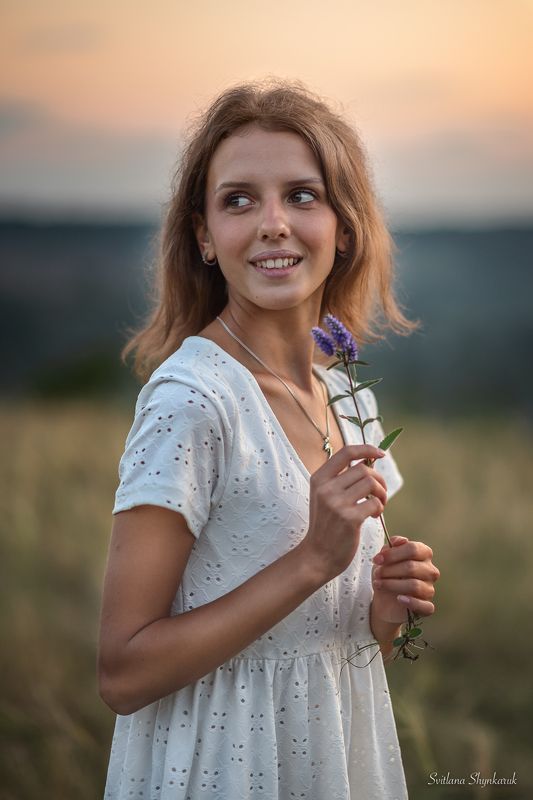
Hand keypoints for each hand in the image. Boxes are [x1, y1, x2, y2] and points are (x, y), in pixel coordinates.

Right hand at [300, 444, 387, 583]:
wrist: (317, 556)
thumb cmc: (326, 525)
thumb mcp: (325, 497)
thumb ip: (341, 479)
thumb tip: (369, 460)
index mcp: (319, 479)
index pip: (346, 452)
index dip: (366, 449)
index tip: (380, 453)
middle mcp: (325, 488)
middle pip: (363, 468)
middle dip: (379, 479)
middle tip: (380, 493)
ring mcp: (336, 503)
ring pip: (371, 483)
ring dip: (382, 493)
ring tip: (379, 504)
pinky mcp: (349, 519)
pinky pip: (374, 503)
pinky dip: (379, 508)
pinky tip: (373, 516)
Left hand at [371, 536, 439, 623]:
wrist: (384, 598)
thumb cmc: (387, 573)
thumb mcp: (385, 557)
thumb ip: (392, 546)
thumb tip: (400, 541)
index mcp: (423, 554)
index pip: (413, 549)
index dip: (393, 554)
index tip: (377, 559)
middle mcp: (430, 570)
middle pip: (411, 567)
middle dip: (389, 570)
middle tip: (377, 573)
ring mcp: (429, 589)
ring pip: (414, 586)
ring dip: (392, 584)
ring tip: (379, 584)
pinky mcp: (427, 606)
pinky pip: (425, 606)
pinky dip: (411, 602)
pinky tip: (399, 599)